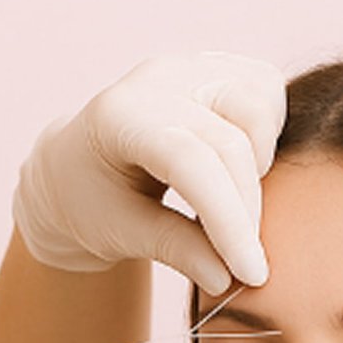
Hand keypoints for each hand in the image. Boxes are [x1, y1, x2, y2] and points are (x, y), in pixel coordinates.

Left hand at [13, 52, 287, 295]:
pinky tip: (238, 168)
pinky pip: (267, 92)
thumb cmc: (90, 202)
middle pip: (230, 143)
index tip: (252, 273)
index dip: (228, 220)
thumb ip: (173, 249)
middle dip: (246, 212)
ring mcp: (189, 65)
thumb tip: (227, 277)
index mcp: (118, 117)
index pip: (191, 162)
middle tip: (243, 263)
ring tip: (229, 205)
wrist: (75, 166)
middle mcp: (156, 79)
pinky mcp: (217, 65)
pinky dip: (265, 136)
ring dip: (258, 169)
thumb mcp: (119, 234)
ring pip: (259, 109)